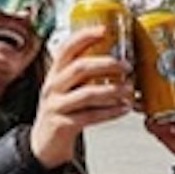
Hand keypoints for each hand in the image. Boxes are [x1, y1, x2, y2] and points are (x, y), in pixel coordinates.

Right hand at [31, 26, 132, 168]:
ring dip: (113, 90)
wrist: (44, 144)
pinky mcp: (63, 124)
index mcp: (55, 73)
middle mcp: (53, 86)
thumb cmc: (62, 111)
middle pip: (79, 68)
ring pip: (87, 93)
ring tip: (129, 90)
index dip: (85, 36)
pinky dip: (110, 112)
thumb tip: (117, 60)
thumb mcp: (66, 88)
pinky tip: (123, 109)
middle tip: (127, 66)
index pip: (67, 48)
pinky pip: (90, 116)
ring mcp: (56, 106)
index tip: (105, 29)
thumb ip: (83, 75)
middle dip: (106, 64)